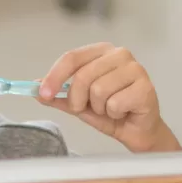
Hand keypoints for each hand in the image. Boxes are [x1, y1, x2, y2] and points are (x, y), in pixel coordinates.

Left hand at [39, 44, 175, 152]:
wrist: (136, 130)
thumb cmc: (110, 112)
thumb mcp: (78, 104)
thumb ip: (58, 96)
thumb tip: (35, 90)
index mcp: (101, 52)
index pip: (71, 57)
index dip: (54, 76)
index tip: (43, 93)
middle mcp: (119, 54)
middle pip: (83, 76)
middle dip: (78, 99)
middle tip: (88, 108)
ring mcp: (135, 69)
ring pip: (99, 90)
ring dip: (99, 108)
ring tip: (109, 109)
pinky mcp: (145, 87)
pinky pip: (115, 103)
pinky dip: (114, 114)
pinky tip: (123, 112)